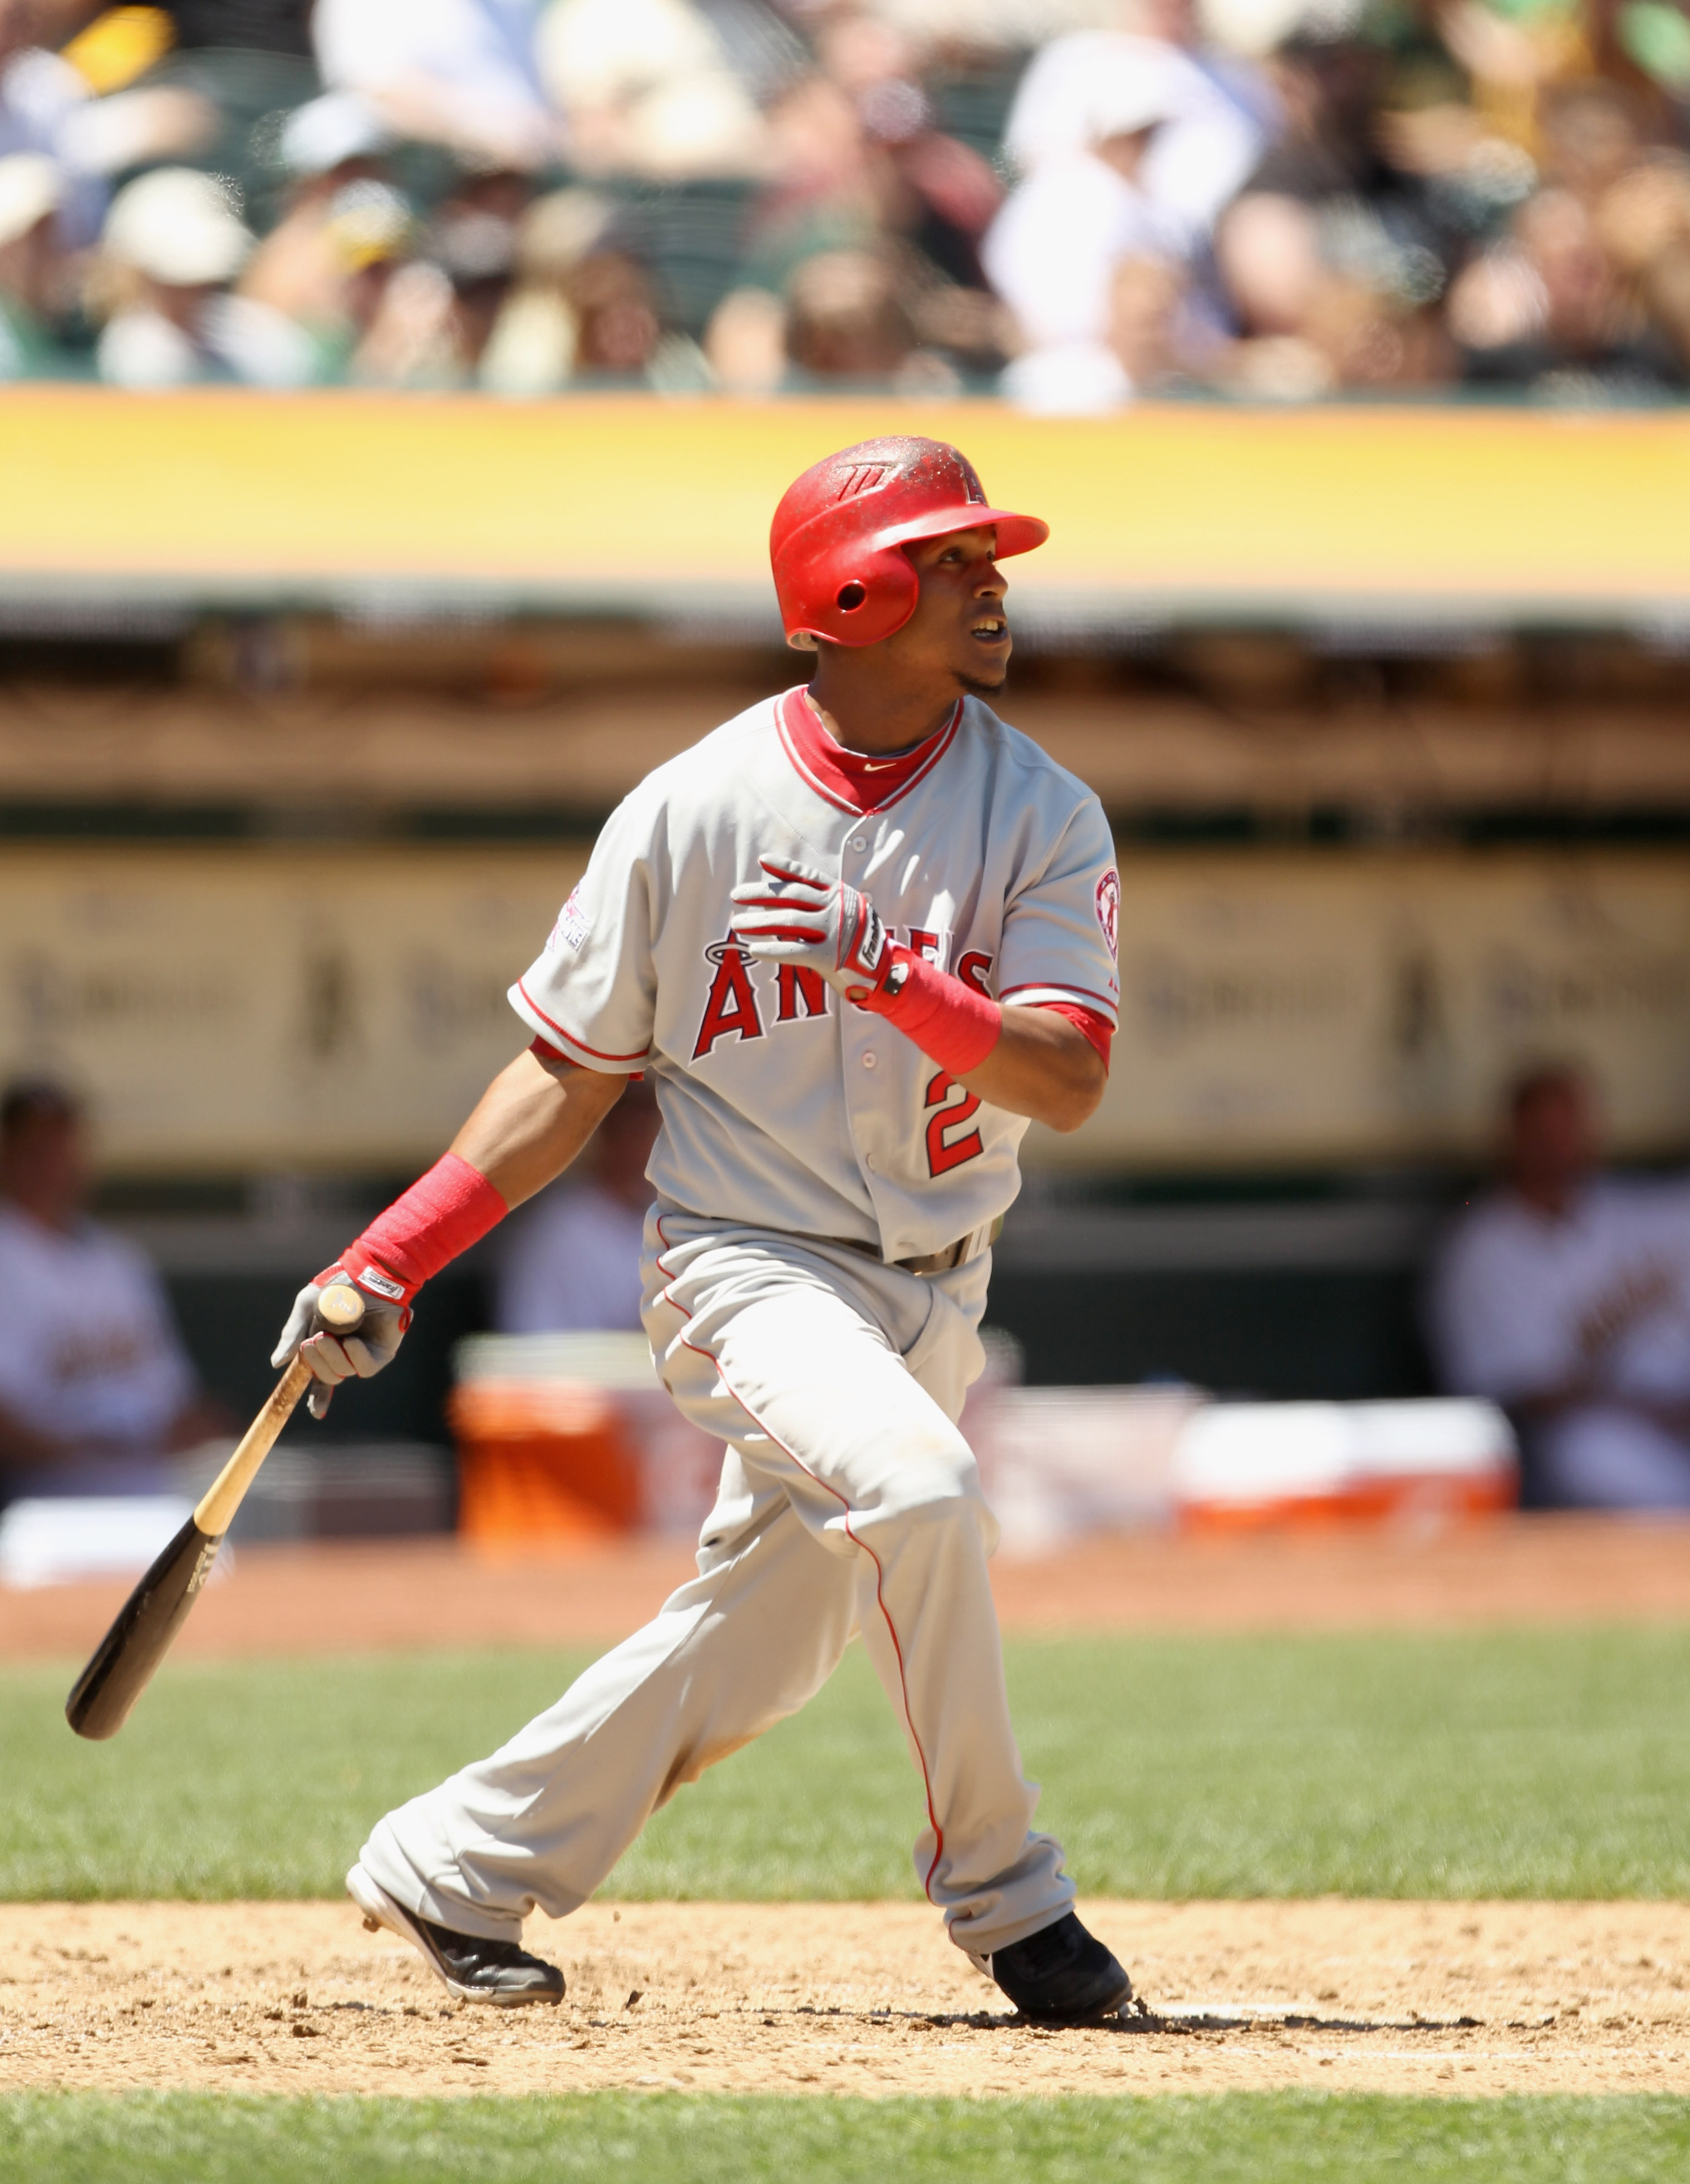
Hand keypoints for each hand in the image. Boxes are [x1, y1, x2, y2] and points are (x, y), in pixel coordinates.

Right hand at [270, 1271, 407, 1421]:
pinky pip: (367, 1367)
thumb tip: (277, 1364)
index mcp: (325, 1346)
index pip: (319, 1378)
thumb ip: (292, 1334)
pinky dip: (356, 1357)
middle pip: (328, 1377)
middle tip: (312, 1342)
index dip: (318, 1398)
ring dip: (333, 1358)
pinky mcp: (382, 1351)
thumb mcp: (305, 1307)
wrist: (367, 1273)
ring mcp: (364, 1353)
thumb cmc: (336, 1286)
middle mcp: (344, 1353)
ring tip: (329, 1337)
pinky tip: (351, 1342)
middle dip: (317, 1364)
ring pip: (344, 1373)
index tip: (316, 1413)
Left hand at [728, 857, 894, 1000]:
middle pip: (791, 896)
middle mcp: (835, 908)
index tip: (762, 860)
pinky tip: (753, 949)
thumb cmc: (858, 941)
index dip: (784, 867)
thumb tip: (777, 897)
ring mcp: (832, 931)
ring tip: (736, 923)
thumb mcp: (845, 912)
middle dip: (760, 893)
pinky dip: (771, 950)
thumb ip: (817, 904)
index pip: (807, 876)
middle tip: (736, 894)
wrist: (886, 971)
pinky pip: (794, 951)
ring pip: (787, 921)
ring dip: (758, 921)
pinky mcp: (829, 957)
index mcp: (839, 894)